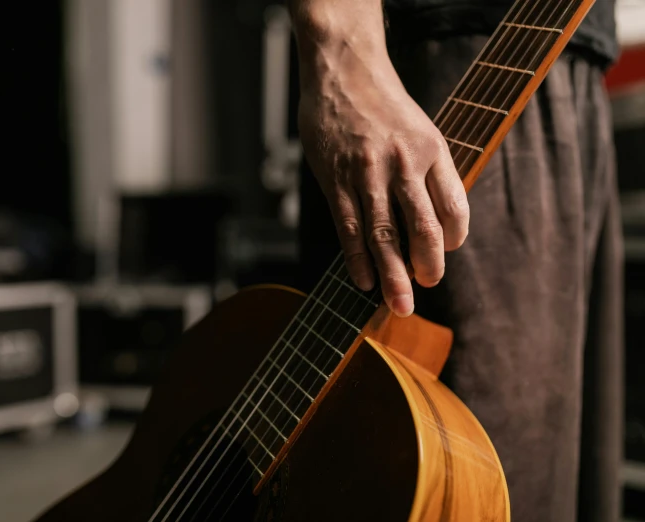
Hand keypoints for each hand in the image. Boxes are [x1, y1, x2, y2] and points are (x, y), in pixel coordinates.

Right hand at [291, 2, 468, 316]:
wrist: (343, 71)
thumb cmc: (383, 103)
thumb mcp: (421, 128)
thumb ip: (431, 171)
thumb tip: (438, 219)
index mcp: (432, 150)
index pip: (454, 207)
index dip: (454, 237)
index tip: (445, 253)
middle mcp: (404, 163)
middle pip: (422, 228)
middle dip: (427, 267)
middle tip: (427, 289)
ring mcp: (367, 173)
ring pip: (384, 235)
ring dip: (393, 275)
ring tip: (398, 304)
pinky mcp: (336, 179)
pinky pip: (349, 227)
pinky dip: (357, 259)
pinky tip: (362, 280)